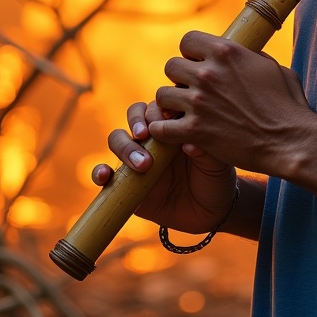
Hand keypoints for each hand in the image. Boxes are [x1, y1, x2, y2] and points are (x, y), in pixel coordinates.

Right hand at [92, 98, 236, 233]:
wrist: (212, 211)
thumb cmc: (216, 177)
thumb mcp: (218, 162)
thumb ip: (205, 150)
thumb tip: (189, 143)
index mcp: (173, 124)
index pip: (157, 105)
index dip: (157, 109)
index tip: (167, 117)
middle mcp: (152, 138)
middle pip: (134, 115)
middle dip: (137, 121)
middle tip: (147, 135)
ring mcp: (137, 159)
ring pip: (117, 139)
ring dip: (124, 146)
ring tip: (143, 164)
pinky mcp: (126, 185)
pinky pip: (105, 175)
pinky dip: (99, 172)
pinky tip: (105, 176)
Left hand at [149, 30, 316, 178]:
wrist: (291, 141)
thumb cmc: (288, 104)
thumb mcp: (272, 66)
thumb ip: (249, 57)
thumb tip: (242, 52)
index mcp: (227, 51)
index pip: (188, 40)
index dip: (191, 52)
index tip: (198, 63)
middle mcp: (209, 73)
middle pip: (171, 66)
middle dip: (180, 78)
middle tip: (192, 90)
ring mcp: (199, 102)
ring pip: (163, 95)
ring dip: (172, 103)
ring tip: (183, 112)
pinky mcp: (195, 131)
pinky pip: (162, 127)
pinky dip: (164, 130)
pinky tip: (174, 132)